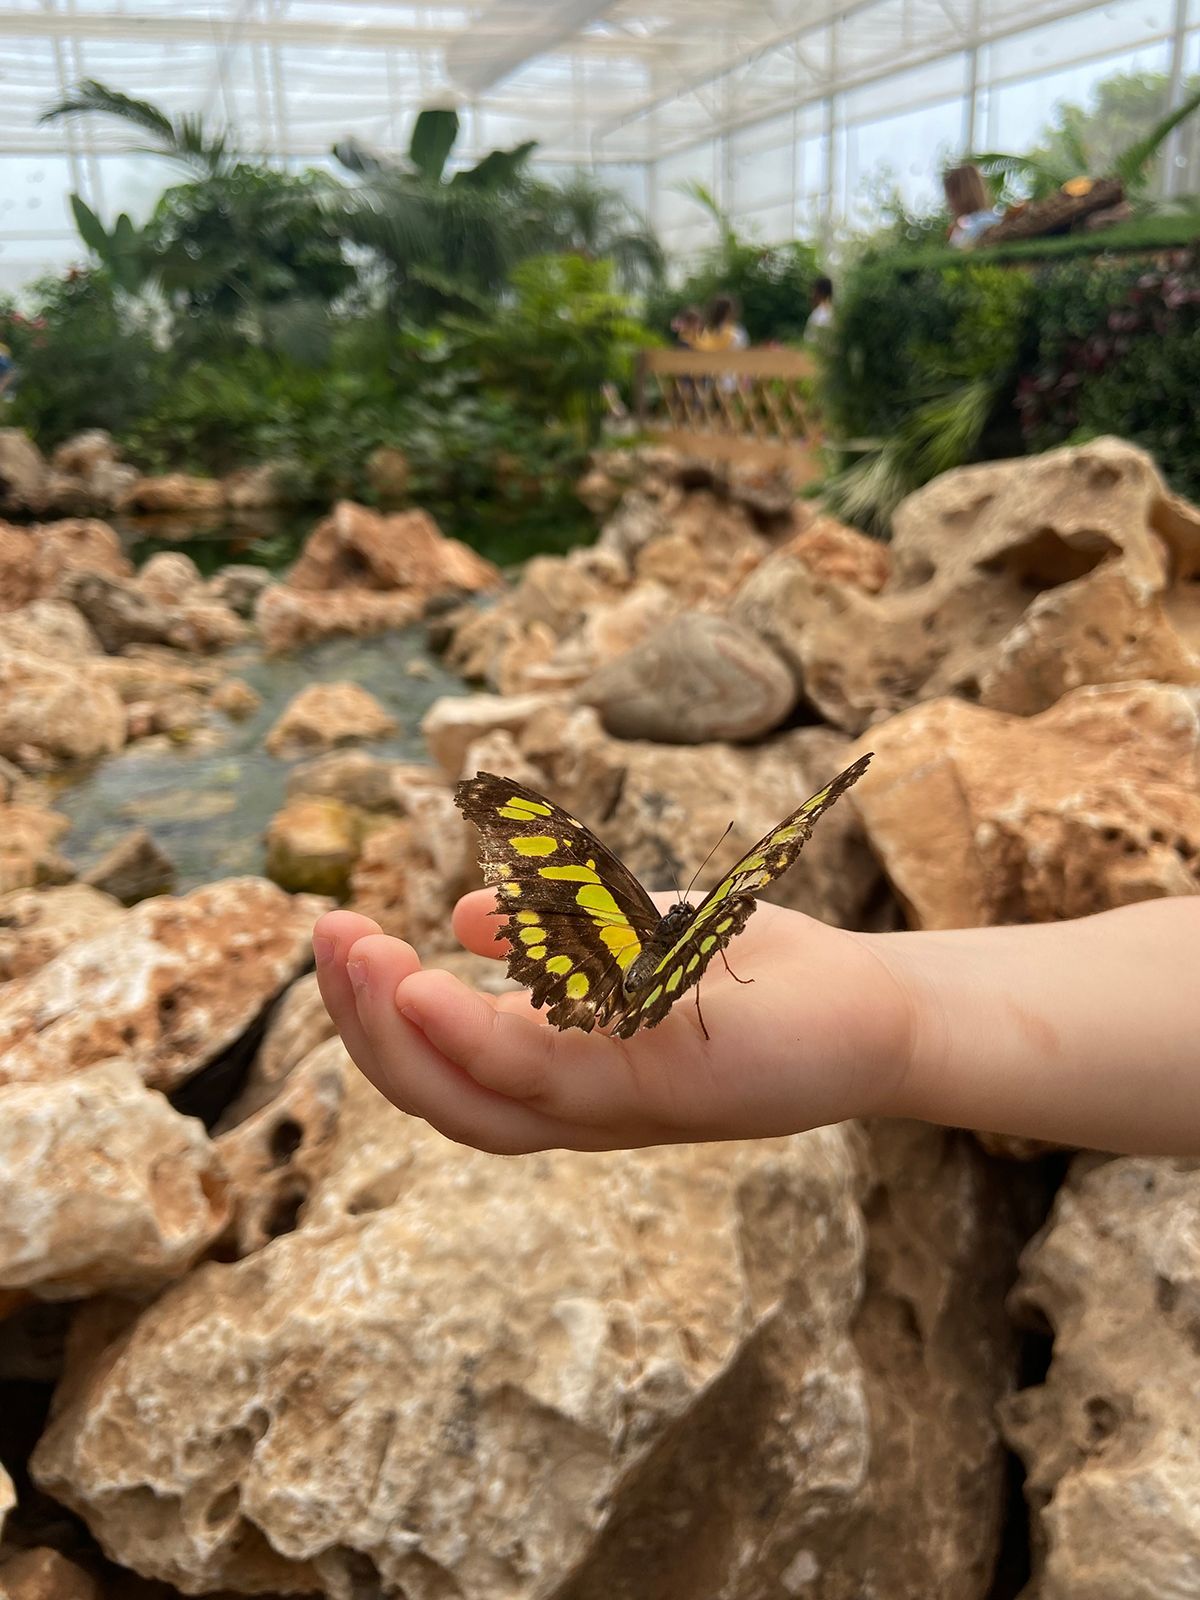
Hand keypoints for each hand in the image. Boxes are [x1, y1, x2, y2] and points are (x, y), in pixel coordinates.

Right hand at [312, 893, 914, 1153]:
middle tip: (328, 939)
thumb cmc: (754, 982)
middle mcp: (581, 1110)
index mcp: (564, 1080)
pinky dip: (484, 1036)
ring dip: (405, 1032)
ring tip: (360, 956)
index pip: (444, 1071)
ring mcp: (623, 1108)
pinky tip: (434, 982)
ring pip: (481, 1103)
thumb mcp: (634, 946)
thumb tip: (461, 918)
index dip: (376, 1018)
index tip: (337, 938)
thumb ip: (552, 939)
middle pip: (442, 1099)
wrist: (876, 1014)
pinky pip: (557, 1075)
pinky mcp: (670, 1087)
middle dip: (367, 1029)